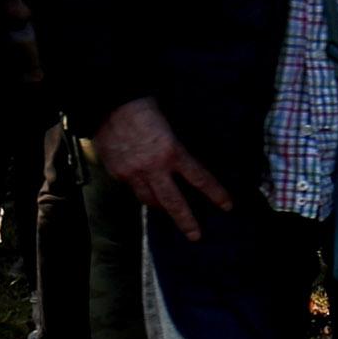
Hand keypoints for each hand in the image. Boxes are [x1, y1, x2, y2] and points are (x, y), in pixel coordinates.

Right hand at [97, 96, 227, 242]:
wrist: (109, 102)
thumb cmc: (144, 107)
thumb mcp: (168, 126)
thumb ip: (175, 149)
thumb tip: (182, 163)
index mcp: (172, 152)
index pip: (199, 178)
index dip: (215, 193)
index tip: (227, 206)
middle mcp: (153, 167)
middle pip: (173, 203)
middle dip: (186, 221)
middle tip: (195, 236)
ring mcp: (132, 173)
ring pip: (150, 201)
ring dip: (160, 207)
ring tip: (167, 211)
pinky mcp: (117, 173)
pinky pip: (132, 189)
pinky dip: (140, 190)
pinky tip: (144, 187)